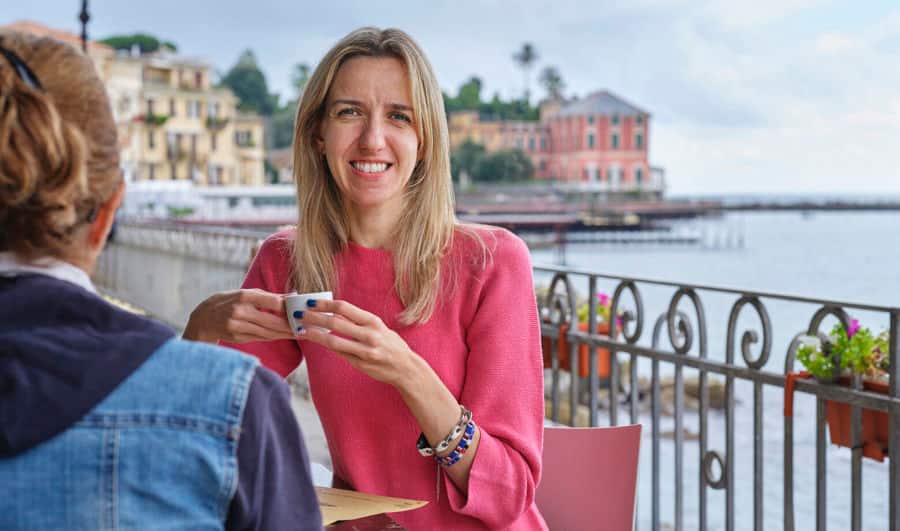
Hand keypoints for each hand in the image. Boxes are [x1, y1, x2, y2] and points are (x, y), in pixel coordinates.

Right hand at [183, 289, 294, 343]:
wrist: (203, 319)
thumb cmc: (228, 301)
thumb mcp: (245, 293)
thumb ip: (269, 296)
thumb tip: (293, 296)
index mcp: (243, 296)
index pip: (271, 301)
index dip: (287, 308)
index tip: (302, 311)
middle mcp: (239, 311)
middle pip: (271, 321)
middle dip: (291, 325)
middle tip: (307, 327)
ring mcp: (237, 326)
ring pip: (268, 332)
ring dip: (286, 333)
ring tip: (302, 333)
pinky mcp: (237, 337)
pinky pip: (261, 337)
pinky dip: (275, 336)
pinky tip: (287, 336)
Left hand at [298, 299, 420, 388]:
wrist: (406, 368)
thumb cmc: (391, 344)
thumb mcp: (379, 328)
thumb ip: (359, 322)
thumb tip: (334, 313)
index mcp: (373, 321)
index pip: (344, 308)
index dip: (325, 304)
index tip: (310, 302)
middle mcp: (369, 334)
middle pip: (335, 322)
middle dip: (314, 317)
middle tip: (298, 314)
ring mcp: (364, 350)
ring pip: (333, 340)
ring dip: (314, 333)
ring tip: (300, 329)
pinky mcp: (360, 364)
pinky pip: (339, 353)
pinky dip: (325, 346)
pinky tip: (315, 341)